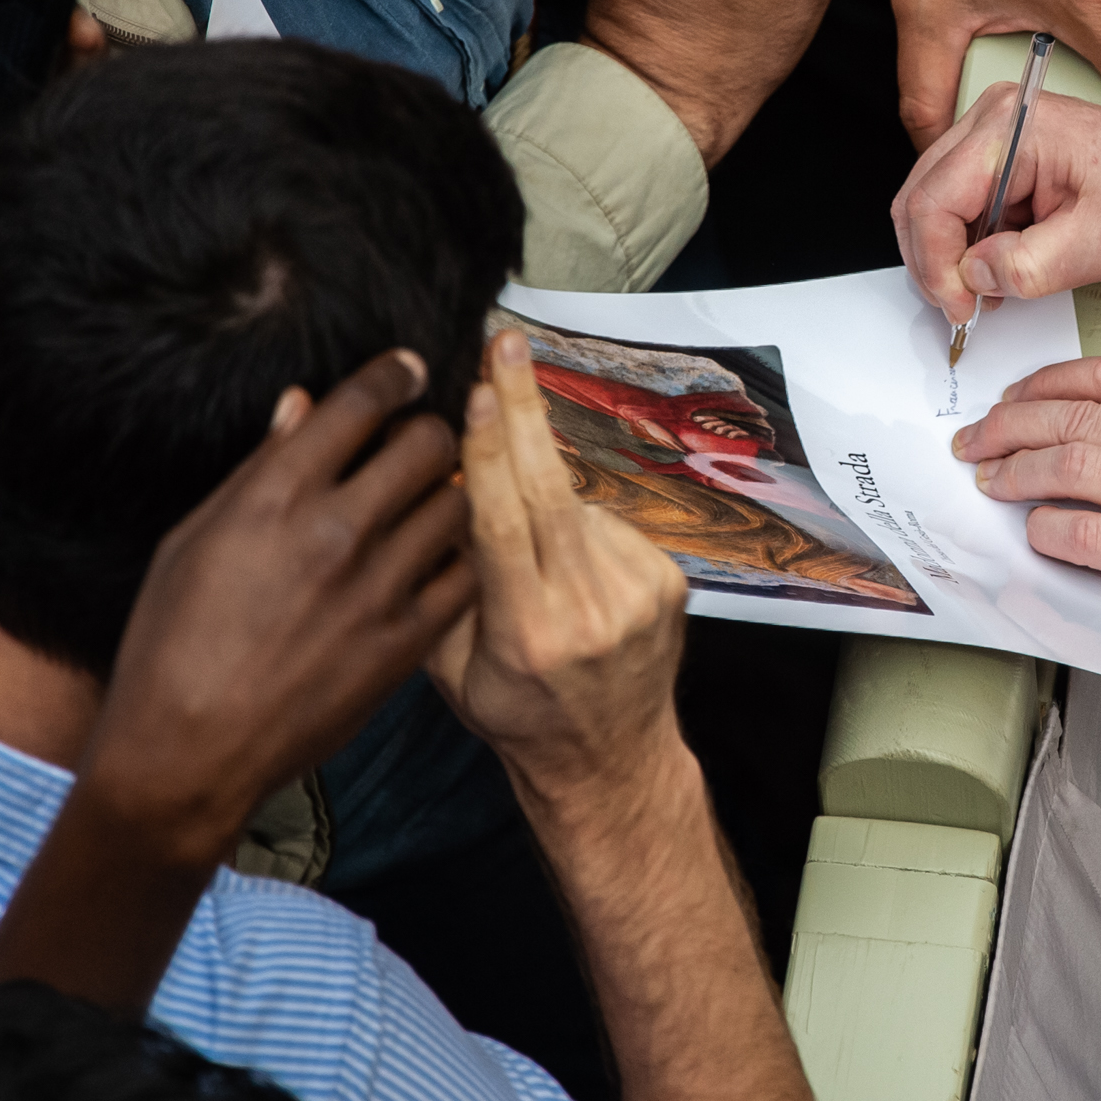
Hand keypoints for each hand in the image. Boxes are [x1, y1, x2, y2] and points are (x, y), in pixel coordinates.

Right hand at [87, 351, 475, 867]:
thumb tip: (302, 406)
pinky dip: (458, 555)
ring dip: (450, 489)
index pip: (359, 403)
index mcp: (274, 496)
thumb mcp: (193, 540)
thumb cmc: (172, 643)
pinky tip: (436, 556)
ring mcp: (377, 588)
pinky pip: (465, 572)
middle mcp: (334, 532)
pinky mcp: (406, 641)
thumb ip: (259, 470)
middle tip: (421, 440)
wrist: (188, 752)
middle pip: (426, 442)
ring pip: (458, 500)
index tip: (407, 371)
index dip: (394, 375)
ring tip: (429, 498)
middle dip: (430, 428)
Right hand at [428, 328, 694, 816]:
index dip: (490, 452)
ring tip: (527, 531)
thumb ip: (439, 584)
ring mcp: (637, 591)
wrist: (611, 758)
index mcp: (527, 630)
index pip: (504, 522)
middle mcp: (588, 607)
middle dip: (521, 407)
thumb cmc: (516, 715)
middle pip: (549, 486)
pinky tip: (570, 560)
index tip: (479, 392)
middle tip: (504, 342)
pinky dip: (580, 525)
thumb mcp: (449, 668)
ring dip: (542, 484)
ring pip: (576, 502)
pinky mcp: (668, 581)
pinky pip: (608, 524)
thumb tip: (432, 495)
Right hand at [894, 88, 1100, 325]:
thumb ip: (1025, 267)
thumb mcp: (1098, 245)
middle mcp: (997, 120)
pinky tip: (1003, 272)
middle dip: (935, 263)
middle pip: (921, 198)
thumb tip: (972, 279)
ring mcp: (1002, 135)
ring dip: (955, 257)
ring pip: (939, 205)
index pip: (931, 201)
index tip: (960, 310)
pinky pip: (968, 206)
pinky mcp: (1013, 157)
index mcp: (1012, 127)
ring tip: (989, 295)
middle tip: (964, 311)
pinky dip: (975, 246)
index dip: (936, 267)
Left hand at [956, 356, 1100, 685]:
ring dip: (1015, 474)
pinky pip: (1083, 534)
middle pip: (1074, 415)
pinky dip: (1047, 530)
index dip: (1046, 383)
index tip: (1018, 397)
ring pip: (1067, 466)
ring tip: (991, 482)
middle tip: (978, 439)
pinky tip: (1036, 531)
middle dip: (1010, 425)